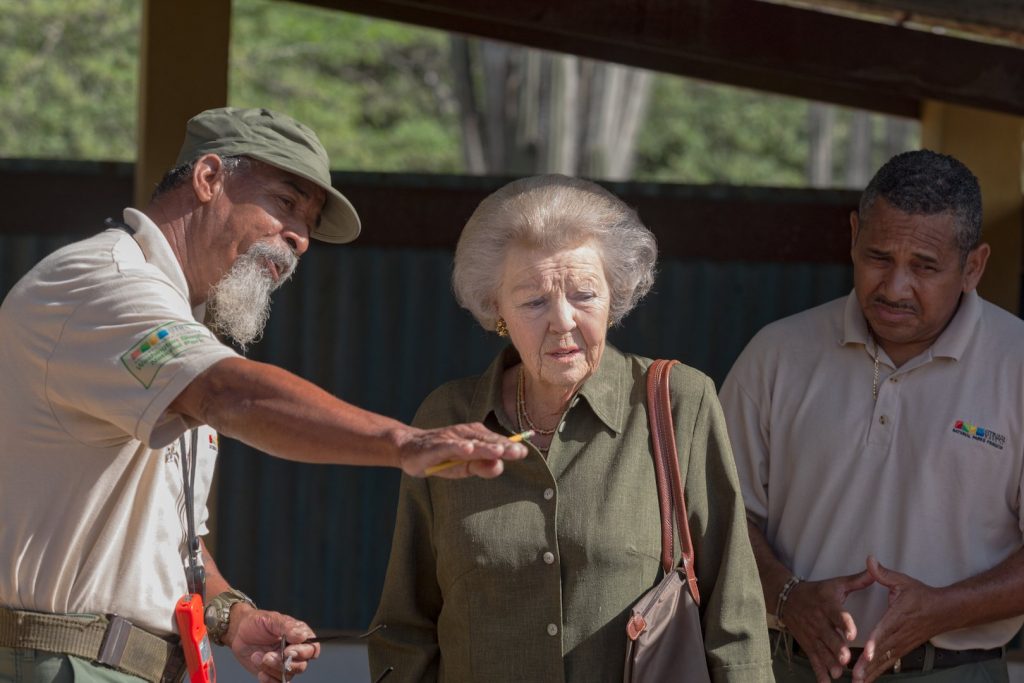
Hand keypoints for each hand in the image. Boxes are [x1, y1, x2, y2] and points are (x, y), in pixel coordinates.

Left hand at [226, 605, 320, 682]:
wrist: (238, 632)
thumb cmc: (258, 622)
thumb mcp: (272, 619)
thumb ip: (287, 627)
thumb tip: (302, 637)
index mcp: (300, 636)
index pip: (312, 648)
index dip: (304, 653)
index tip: (288, 651)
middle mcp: (295, 652)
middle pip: (301, 665)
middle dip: (284, 663)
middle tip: (268, 656)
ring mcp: (284, 663)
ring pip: (287, 674)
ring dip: (272, 668)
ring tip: (257, 656)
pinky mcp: (272, 673)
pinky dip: (269, 680)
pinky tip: (260, 672)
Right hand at [395, 422, 527, 478]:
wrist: (409, 449)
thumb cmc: (442, 458)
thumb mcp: (464, 468)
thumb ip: (483, 467)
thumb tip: (500, 466)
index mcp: (476, 438)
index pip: (495, 443)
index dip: (509, 448)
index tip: (523, 452)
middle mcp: (465, 434)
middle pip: (487, 441)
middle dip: (502, 446)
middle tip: (518, 452)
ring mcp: (450, 438)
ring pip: (470, 442)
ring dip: (484, 446)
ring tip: (498, 451)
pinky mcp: (435, 445)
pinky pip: (448, 446)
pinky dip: (458, 447)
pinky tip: (468, 449)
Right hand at [783, 569, 874, 681]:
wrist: (787, 597)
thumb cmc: (817, 592)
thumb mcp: (836, 584)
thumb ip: (857, 581)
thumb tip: (876, 572)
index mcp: (828, 605)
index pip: (837, 614)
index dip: (844, 624)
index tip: (851, 634)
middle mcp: (819, 621)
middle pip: (828, 636)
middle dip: (836, 648)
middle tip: (845, 658)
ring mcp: (812, 634)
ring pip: (821, 650)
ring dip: (829, 662)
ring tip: (838, 673)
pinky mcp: (807, 644)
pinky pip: (813, 660)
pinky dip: (819, 673)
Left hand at [851, 556, 943, 682]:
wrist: (945, 610)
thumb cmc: (921, 594)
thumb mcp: (902, 581)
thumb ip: (883, 573)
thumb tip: (869, 559)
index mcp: (898, 616)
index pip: (885, 630)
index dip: (875, 641)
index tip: (865, 652)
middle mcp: (900, 633)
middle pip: (883, 650)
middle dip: (868, 664)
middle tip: (854, 676)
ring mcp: (903, 643)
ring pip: (886, 660)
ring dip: (872, 672)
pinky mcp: (904, 649)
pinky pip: (890, 662)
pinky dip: (879, 672)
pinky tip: (867, 680)